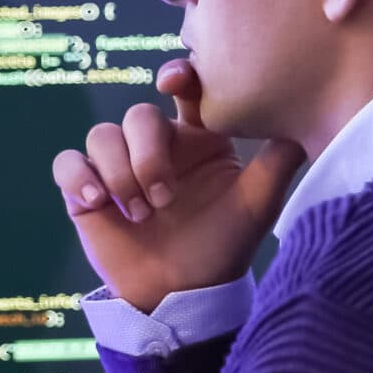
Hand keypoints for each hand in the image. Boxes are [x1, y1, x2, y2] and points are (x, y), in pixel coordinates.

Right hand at [50, 60, 305, 312]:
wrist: (182, 296)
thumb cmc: (223, 248)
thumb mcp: (257, 205)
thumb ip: (278, 161)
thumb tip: (305, 121)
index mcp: (197, 138)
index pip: (185, 92)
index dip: (177, 76)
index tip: (173, 83)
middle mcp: (156, 146)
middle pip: (137, 116)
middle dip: (147, 155)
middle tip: (164, 199)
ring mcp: (117, 167)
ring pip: (101, 135)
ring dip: (118, 173)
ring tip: (138, 213)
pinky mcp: (85, 191)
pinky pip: (67, 162)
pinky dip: (77, 176)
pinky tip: (97, 201)